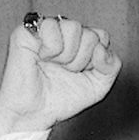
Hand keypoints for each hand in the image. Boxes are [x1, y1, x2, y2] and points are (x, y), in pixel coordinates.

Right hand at [0, 15, 121, 136]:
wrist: (37, 113)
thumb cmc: (63, 99)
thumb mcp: (99, 86)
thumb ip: (112, 66)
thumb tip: (102, 48)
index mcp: (81, 42)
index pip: (102, 36)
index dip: (97, 59)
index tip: (82, 74)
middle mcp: (64, 32)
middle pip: (91, 34)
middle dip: (82, 61)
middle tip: (65, 72)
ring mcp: (47, 29)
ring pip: (74, 27)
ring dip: (68, 56)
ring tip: (55, 66)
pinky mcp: (27, 30)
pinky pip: (51, 26)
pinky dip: (51, 49)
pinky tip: (41, 58)